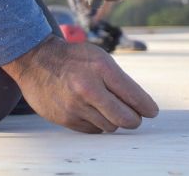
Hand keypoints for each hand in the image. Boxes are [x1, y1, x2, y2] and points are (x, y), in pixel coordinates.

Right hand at [3, 35, 158, 132]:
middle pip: (125, 118)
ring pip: (110, 126)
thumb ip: (119, 79)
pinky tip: (93, 112)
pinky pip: (92, 130)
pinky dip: (98, 124)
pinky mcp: (65, 119)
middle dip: (134, 119)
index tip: (152, 111)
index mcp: (101, 69)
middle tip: (136, 116)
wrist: (36, 60)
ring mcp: (76, 106)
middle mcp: (89, 88)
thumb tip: (140, 103)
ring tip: (109, 109)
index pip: (133, 95)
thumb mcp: (99, 58)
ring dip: (114, 121)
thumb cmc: (73, 58)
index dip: (147, 107)